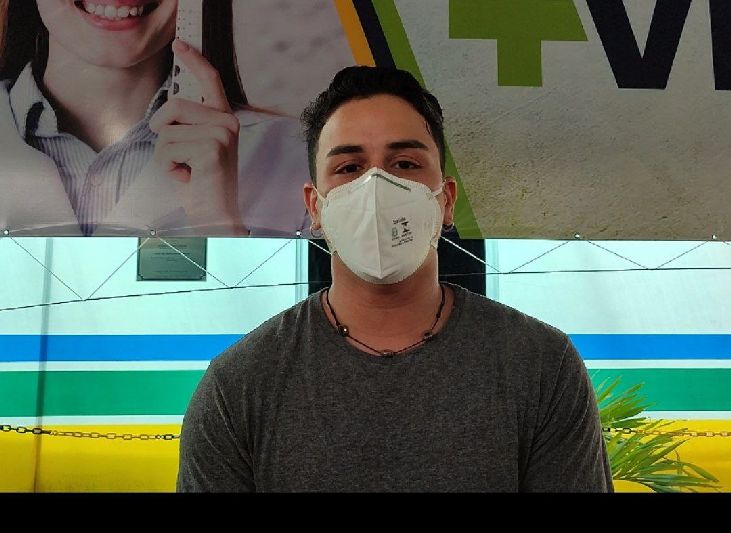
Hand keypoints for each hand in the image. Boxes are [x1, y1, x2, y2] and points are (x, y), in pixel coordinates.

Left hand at [150, 39, 246, 235]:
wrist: (214, 217)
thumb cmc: (200, 185)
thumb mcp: (193, 148)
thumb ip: (187, 126)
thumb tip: (166, 112)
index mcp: (223, 120)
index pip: (210, 81)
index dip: (194, 60)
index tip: (179, 45)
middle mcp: (228, 122)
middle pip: (174, 106)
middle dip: (163, 132)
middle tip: (179, 159)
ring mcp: (222, 134)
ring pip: (167, 130)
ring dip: (165, 155)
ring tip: (186, 171)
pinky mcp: (212, 149)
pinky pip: (167, 148)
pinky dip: (168, 168)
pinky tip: (187, 179)